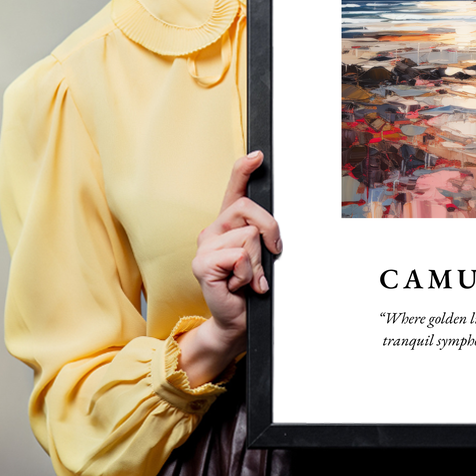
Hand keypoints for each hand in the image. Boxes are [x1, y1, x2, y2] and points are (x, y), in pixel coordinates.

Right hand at [177, 151, 281, 385]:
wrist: (237, 320)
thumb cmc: (251, 287)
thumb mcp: (262, 255)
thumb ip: (263, 236)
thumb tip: (273, 228)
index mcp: (228, 224)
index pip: (234, 189)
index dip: (244, 169)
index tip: (258, 155)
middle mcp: (213, 230)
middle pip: (249, 209)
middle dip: (270, 231)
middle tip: (270, 255)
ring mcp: (204, 246)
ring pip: (249, 236)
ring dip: (258, 262)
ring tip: (249, 278)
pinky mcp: (202, 264)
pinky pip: (239, 256)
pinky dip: (248, 274)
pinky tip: (239, 285)